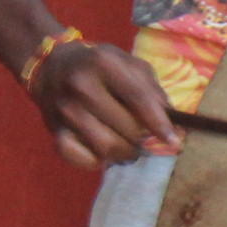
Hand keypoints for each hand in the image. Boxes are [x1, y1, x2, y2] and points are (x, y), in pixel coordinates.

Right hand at [33, 38, 179, 169]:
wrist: (52, 66)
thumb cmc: (101, 67)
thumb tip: (172, 122)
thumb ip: (152, 90)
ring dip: (125, 152)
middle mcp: (81, 86)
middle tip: (144, 137)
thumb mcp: (129, 65)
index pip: (138, 98)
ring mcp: (66, 110)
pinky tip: (103, 151)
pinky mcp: (54, 131)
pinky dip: (98, 162)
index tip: (174, 141)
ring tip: (128, 146)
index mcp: (104, 63)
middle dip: (142, 137)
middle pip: (126, 127)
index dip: (159, 123)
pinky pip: (83, 159)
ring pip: (107, 147)